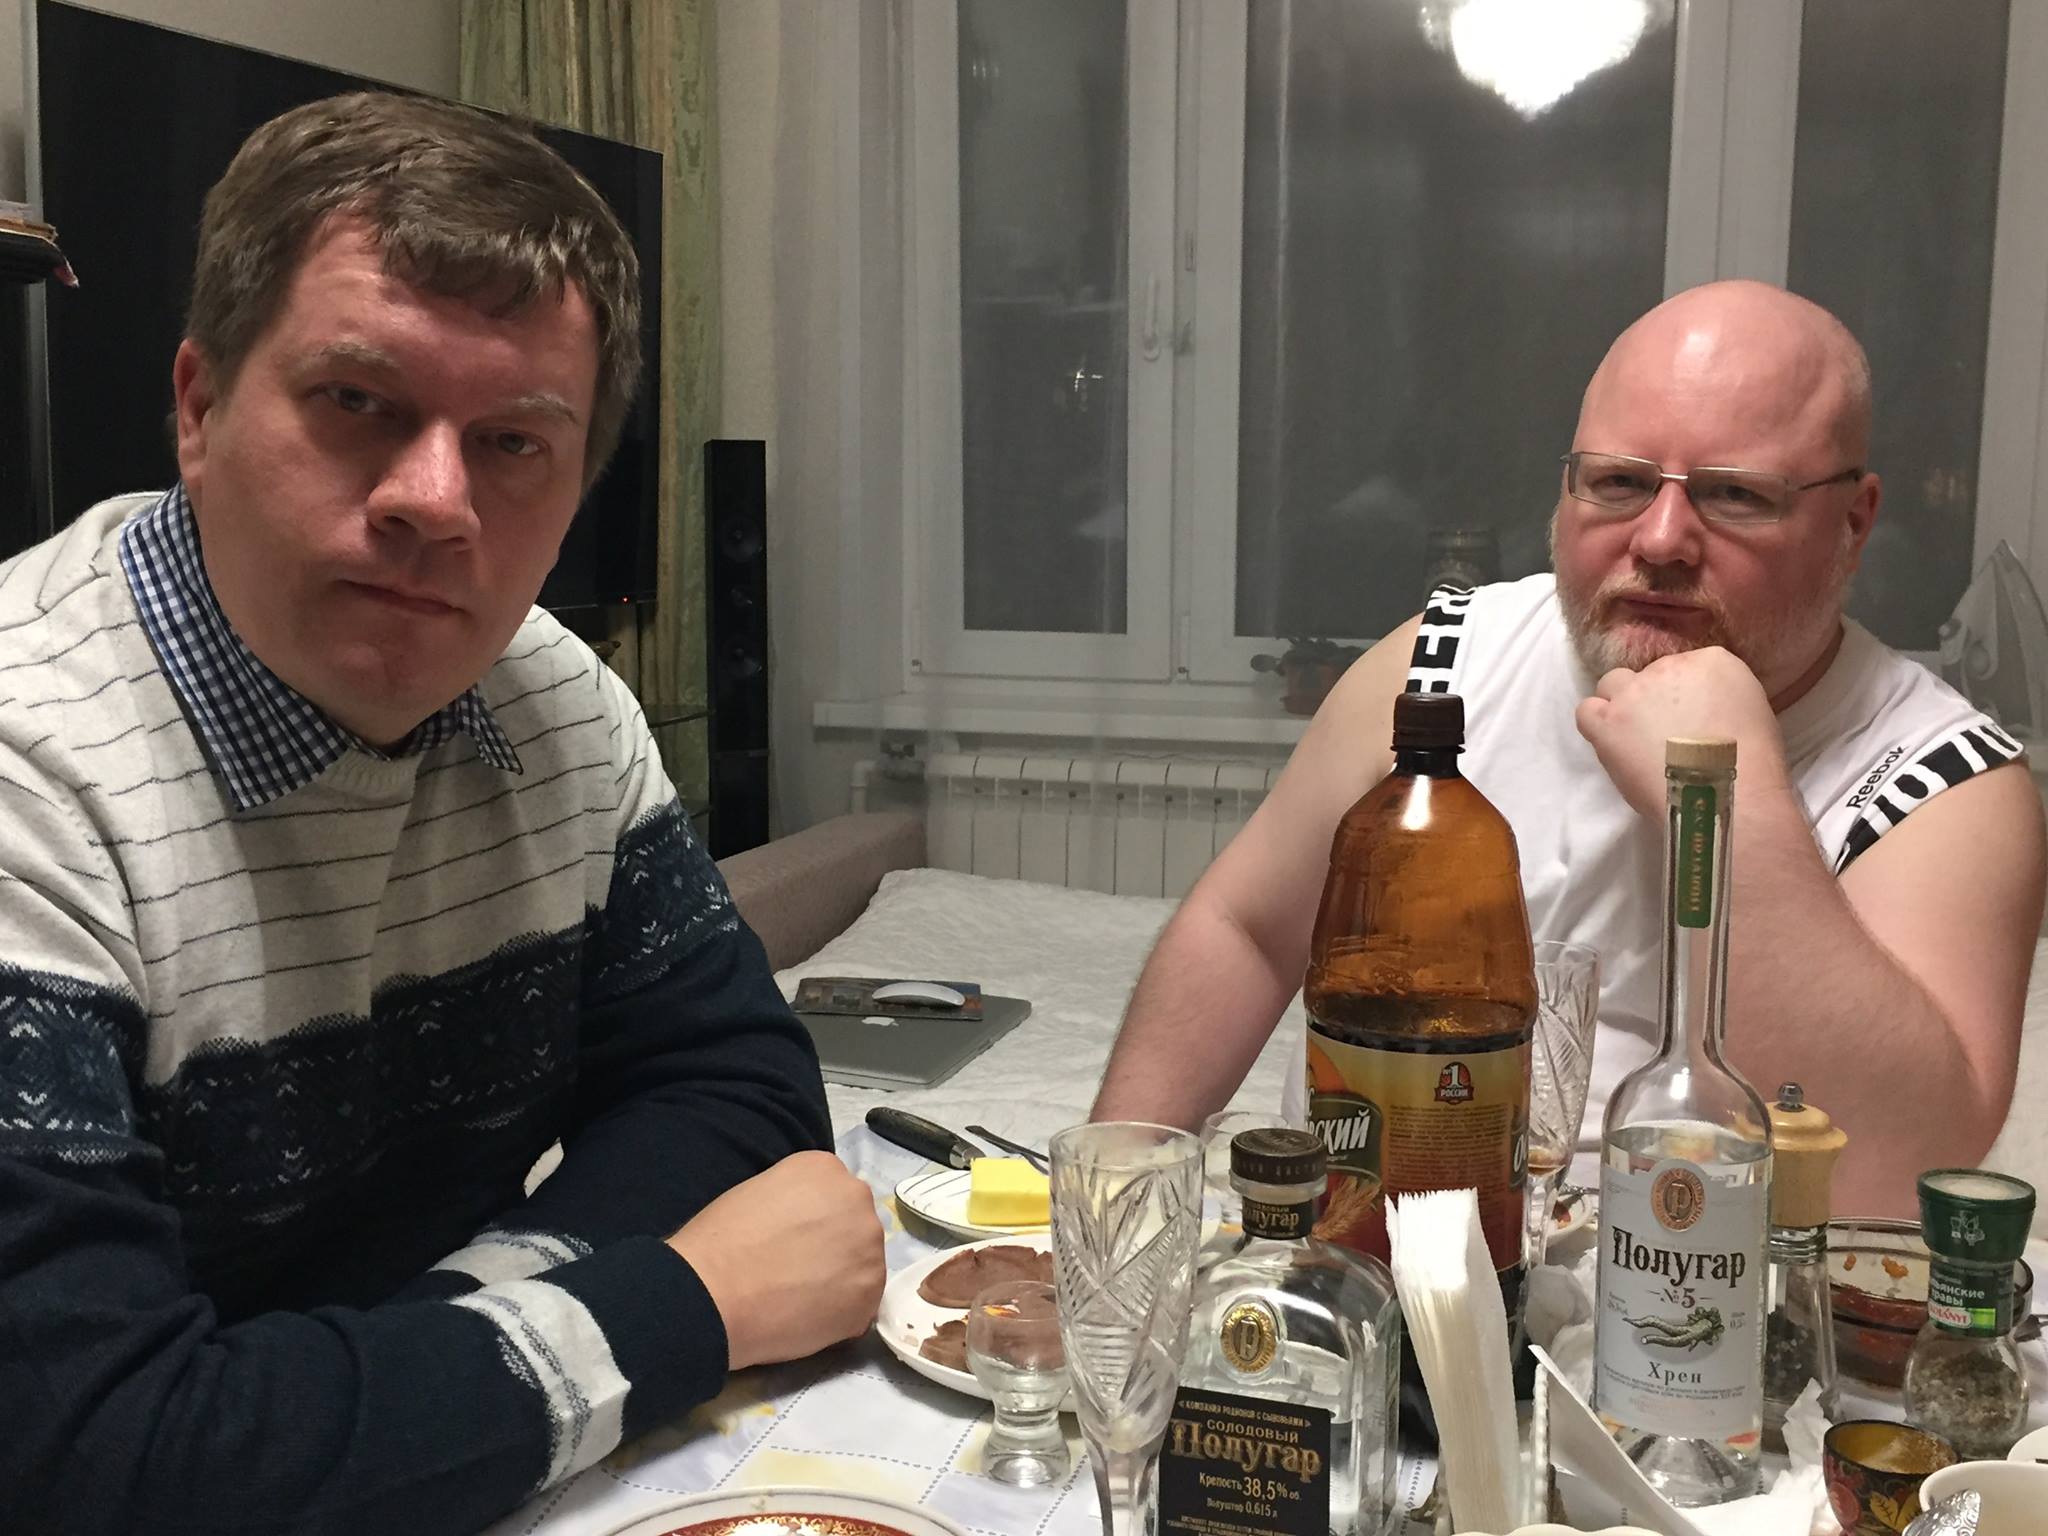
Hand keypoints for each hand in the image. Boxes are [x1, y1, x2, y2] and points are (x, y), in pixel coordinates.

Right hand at [667, 1149, 886, 1371]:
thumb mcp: (759, 1192)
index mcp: (826, 1169)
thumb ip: (795, 1202)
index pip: (833, 1193)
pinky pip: (861, 1304)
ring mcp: (870, 1249)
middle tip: (797, 1270)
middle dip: (834, 1246)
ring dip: (841, 1280)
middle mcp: (858, 1200)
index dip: (813, 1221)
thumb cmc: (719, 1242)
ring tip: (800, 1298)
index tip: (791, 1240)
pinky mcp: (870, 1295)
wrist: (713, 1293)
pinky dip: (840, 1314)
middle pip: (855, 1225)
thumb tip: (806, 1227)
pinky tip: (806, 1318)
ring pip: (862, 1265)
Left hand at [1574, 647, 1785, 816]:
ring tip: (1636, 738)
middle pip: (1650, 674)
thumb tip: (1701, 706)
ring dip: (1622, 706)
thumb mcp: (1753, 709)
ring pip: (1613, 685)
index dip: (1686, 695)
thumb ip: (1722, 695)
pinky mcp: (1607, 722)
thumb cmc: (1752, 762)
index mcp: (1712, 660)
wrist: (1723, 794)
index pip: (1687, 666)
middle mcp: (1668, 666)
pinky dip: (1597, 724)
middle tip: (1666, 734)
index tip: (1692, 719)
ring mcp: (1633, 692)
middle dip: (1655, 700)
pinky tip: (1613, 743)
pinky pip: (1587, 711)